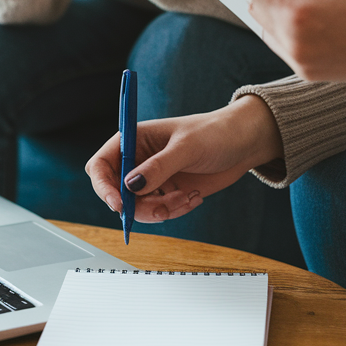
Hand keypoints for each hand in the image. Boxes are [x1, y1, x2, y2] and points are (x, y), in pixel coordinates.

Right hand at [86, 96, 283, 222]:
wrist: (243, 143)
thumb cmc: (215, 133)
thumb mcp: (187, 148)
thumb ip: (159, 167)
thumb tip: (130, 186)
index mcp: (134, 139)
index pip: (101, 164)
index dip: (103, 186)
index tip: (119, 204)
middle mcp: (139, 160)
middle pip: (116, 193)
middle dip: (137, 205)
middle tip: (161, 208)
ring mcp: (153, 178)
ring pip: (139, 208)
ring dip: (161, 210)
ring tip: (186, 197)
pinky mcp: (168, 192)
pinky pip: (160, 212)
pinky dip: (175, 211)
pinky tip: (194, 198)